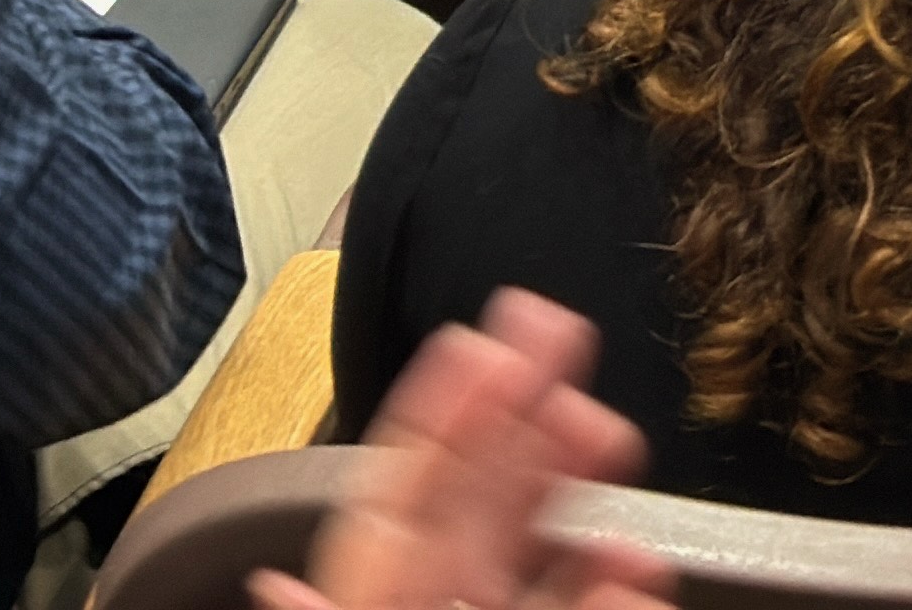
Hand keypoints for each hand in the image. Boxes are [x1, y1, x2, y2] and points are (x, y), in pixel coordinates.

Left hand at [261, 290, 672, 609]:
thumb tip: (277, 586)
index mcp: (379, 584)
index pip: (405, 478)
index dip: (438, 403)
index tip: (474, 336)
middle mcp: (443, 589)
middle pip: (485, 482)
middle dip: (525, 397)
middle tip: (560, 329)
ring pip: (548, 534)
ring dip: (582, 478)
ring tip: (610, 434)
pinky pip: (587, 600)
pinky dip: (618, 578)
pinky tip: (635, 558)